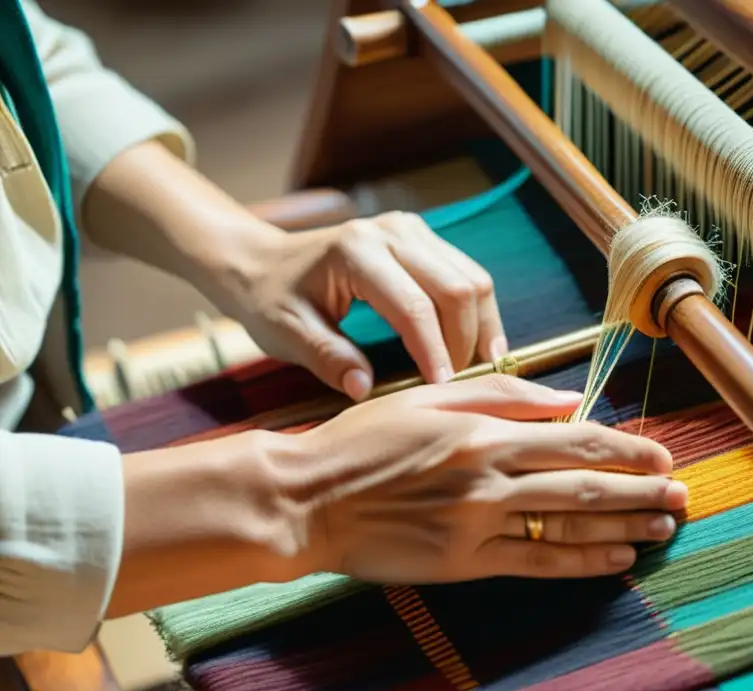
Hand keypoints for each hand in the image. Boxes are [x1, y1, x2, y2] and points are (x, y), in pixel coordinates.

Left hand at [213, 212, 507, 400]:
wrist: (262, 260)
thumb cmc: (271, 300)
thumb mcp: (287, 334)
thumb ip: (328, 360)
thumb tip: (365, 390)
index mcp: (356, 252)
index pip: (413, 306)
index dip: (435, 351)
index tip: (442, 391)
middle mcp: (392, 232)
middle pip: (457, 288)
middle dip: (467, 341)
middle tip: (462, 385)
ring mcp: (412, 230)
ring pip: (472, 278)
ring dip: (482, 326)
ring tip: (478, 368)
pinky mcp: (423, 237)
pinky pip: (466, 274)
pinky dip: (476, 312)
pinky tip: (474, 344)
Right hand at [274, 376, 686, 583]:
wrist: (308, 499)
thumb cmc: (363, 440)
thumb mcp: (428, 395)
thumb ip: (501, 393)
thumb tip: (565, 398)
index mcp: (482, 431)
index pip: (574, 438)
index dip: (625, 448)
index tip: (661, 453)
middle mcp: (489, 477)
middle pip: (584, 485)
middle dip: (641, 489)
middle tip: (682, 494)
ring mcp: (478, 524)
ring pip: (569, 527)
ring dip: (625, 526)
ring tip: (664, 527)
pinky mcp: (463, 562)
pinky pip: (537, 563)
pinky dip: (582, 563)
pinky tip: (617, 560)